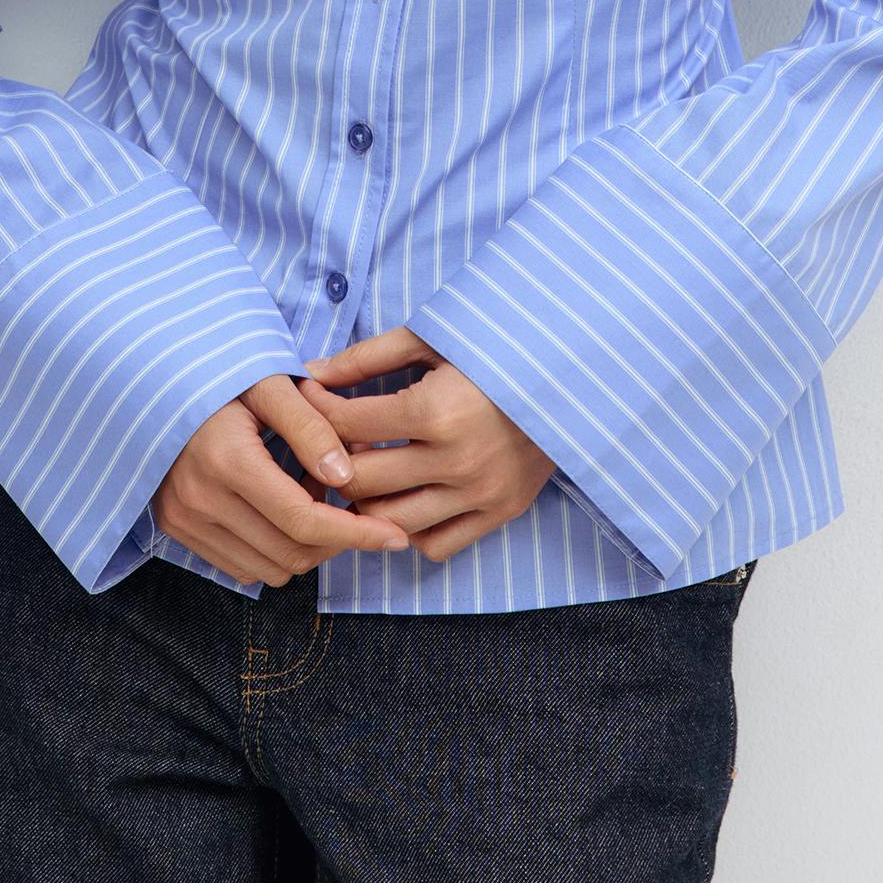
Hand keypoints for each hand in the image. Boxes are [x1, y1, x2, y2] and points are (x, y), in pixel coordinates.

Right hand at [151, 374, 413, 587]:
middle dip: (335, 540)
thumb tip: (345, 476)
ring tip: (308, 497)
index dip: (357, 534)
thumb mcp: (270, 383)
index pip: (304, 522)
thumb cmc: (220, 374)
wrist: (153, 379)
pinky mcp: (174, 527)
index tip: (395, 535)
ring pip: (268, 569)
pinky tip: (278, 509)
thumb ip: (310, 426)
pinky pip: (239, 566)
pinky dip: (271, 549)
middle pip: (291, 553)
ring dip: (303, 546)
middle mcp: (199, 499)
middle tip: (350, 502)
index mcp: (227, 461)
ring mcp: (183, 518)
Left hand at [296, 325, 555, 563]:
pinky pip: (434, 544)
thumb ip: (367, 358)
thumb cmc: (494, 349)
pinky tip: (405, 497)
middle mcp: (457, 461)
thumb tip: (311, 373)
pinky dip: (409, 528)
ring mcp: (480, 494)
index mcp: (437, 411)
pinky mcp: (500, 512)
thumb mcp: (432, 339)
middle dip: (330, 461)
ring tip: (362, 473)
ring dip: (365, 501)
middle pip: (360, 482)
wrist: (571, 376)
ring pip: (390, 522)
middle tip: (327, 443)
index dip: (317, 410)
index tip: (310, 398)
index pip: (347, 426)